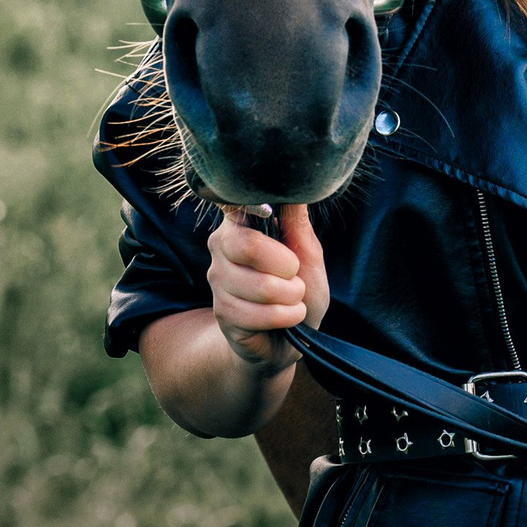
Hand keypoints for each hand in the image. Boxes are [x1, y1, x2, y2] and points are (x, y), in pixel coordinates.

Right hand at [206, 203, 326, 375]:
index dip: (257, 208)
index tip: (274, 217)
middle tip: (295, 276)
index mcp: (241, 223)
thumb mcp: (308, 253)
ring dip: (292, 297)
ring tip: (293, 298)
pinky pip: (262, 314)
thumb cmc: (300, 289)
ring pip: (262, 286)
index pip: (239, 204)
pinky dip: (287, 317)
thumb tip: (297, 188)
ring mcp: (218, 280)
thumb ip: (297, 223)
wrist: (291, 338)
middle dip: (287, 267)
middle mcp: (221, 246)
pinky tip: (286, 318)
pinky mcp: (222, 312)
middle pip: (249, 246)